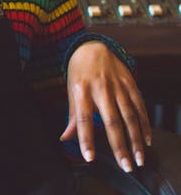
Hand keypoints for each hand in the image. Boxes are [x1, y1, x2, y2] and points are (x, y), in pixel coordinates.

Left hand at [60, 41, 151, 171]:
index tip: (89, 157)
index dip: (85, 138)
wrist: (92, 46)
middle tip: (126, 166)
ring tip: (139, 159)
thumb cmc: (79, 72)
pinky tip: (146, 140)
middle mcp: (100, 88)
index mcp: (81, 90)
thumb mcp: (71, 91)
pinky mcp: (129, 82)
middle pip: (111, 120)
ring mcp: (117, 85)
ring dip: (135, 140)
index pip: (83, 118)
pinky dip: (144, 124)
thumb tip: (65, 138)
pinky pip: (139, 106)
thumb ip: (72, 116)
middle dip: (119, 145)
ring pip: (129, 116)